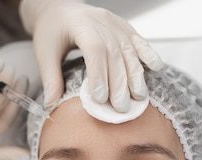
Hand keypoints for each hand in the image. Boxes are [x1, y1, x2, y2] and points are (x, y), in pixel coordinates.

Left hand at [19, 0, 162, 111]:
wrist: (59, 9)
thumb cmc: (51, 31)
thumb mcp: (44, 53)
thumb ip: (51, 79)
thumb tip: (51, 107)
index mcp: (80, 24)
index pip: (94, 48)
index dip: (99, 73)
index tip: (100, 98)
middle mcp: (100, 20)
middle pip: (115, 52)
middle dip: (119, 82)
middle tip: (121, 107)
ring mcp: (114, 22)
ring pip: (129, 48)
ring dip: (135, 74)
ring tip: (139, 96)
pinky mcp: (123, 26)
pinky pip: (138, 39)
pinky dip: (148, 53)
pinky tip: (156, 67)